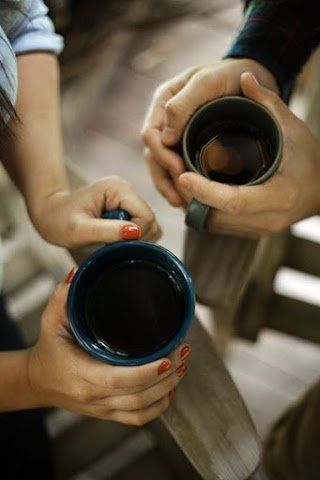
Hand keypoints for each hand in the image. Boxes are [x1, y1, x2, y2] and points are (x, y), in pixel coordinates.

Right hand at [27, 278, 191, 424]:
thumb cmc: (48, 350)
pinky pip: (137, 418)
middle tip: (183, 351)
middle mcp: (94, 395)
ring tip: (181, 366)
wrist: (36, 381)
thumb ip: (62, 297)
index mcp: (82, 374)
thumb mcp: (50, 320)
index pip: (120, 379)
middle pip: (139, 395)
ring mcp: (102, 407)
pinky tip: (169, 389)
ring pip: (142, 408)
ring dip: (167, 389)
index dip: (148, 372)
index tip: (168, 357)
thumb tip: (76, 275)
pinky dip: (158, 407)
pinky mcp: (107, 412)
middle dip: (167, 375)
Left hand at [31, 176, 161, 247]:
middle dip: (136, 238)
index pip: (146, 216)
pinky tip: (113, 238)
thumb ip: (107, 231)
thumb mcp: (78, 230)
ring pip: (150, 226)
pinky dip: (132, 238)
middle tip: (110, 243)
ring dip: (134, 239)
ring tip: (109, 239)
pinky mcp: (128, 208)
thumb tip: (134, 232)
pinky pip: (143, 228)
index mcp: (117, 188)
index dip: (136, 235)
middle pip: (151, 221)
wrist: (50, 215)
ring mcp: (129, 198)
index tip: (114, 243)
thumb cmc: (58, 221)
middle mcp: (127, 190)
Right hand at [141, 58, 277, 206]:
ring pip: (162, 164)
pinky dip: (179, 183)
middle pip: (153, 154)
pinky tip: (186, 198)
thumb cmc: (230, 75)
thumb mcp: (207, 83)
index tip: (179, 170)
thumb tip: (165, 139)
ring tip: (180, 203)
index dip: (161, 155)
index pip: (150, 134)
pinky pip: (176, 166)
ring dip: (168, 185)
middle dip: (163, 177)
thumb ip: (183, 105)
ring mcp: (176, 133)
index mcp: (163, 102)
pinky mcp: (188, 144)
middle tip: (178, 197)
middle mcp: (165, 119)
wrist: (253, 78)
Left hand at [178, 73, 319, 236]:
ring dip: (195, 205)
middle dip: (192, 197)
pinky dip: (205, 210)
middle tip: (174, 173)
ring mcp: (259, 229)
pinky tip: (196, 191)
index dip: (205, 191)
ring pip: (215, 224)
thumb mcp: (292, 127)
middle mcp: (268, 219)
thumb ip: (268, 102)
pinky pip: (220, 226)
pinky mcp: (252, 232)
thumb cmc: (308, 158)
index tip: (183, 174)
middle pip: (218, 215)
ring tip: (181, 179)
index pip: (235, 201)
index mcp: (280, 195)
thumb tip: (245, 76)